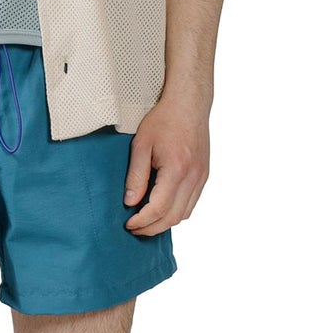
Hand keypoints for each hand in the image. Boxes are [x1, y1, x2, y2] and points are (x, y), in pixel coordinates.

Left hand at [122, 94, 209, 235]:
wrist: (189, 104)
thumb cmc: (163, 120)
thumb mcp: (141, 145)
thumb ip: (136, 176)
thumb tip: (130, 202)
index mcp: (177, 169)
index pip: (158, 208)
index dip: (142, 221)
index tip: (128, 224)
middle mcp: (193, 177)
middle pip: (173, 217)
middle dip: (152, 228)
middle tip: (134, 228)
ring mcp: (201, 177)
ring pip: (184, 213)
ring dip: (165, 222)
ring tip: (145, 221)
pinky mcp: (204, 175)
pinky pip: (191, 203)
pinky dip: (176, 212)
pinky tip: (161, 209)